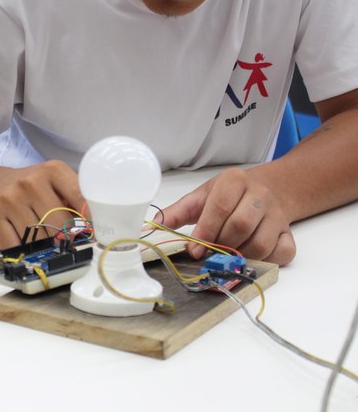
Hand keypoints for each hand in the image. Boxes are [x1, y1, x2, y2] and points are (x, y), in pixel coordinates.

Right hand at [0, 160, 85, 249]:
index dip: (90, 221)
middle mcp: (30, 181)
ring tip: (33, 236)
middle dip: (61, 239)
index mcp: (52, 170)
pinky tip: (17, 240)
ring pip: (37, 240)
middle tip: (56, 239)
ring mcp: (8, 197)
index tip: (94, 236)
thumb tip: (94, 231)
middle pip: (59, 226)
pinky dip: (18, 250)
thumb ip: (74, 201)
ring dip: (38, 246)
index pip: (81, 198)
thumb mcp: (53, 185)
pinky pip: (14, 246)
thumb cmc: (27, 190)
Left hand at [158, 168, 295, 264]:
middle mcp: (260, 195)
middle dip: (220, 245)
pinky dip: (264, 261)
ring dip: (239, 256)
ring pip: (260, 243)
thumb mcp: (201, 196)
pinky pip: (281, 253)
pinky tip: (248, 258)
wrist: (268, 189)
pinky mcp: (289, 233)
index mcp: (235, 181)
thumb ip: (178, 211)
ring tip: (225, 256)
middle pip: (240, 226)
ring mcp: (278, 215)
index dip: (205, 231)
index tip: (194, 250)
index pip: (220, 207)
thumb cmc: (229, 195)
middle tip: (208, 255)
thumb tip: (153, 226)